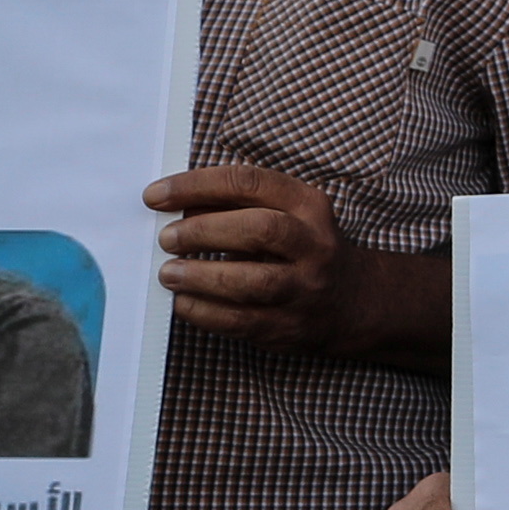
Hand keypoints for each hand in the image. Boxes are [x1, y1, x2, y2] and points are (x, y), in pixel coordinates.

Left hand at [151, 162, 350, 347]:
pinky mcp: (290, 326)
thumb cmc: (301, 249)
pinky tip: (183, 302)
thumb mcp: (284, 214)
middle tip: (167, 238)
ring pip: (253, 282)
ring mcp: (306, 289)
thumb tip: (176, 206)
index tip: (156, 195)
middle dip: (204, 232)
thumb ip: (235, 206)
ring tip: (168, 273)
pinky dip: (205, 312)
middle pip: (260, 229)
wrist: (351, 302)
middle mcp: (314, 245)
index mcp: (308, 206)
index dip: (197, 185)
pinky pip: (242, 320)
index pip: (250, 182)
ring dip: (201, 276)